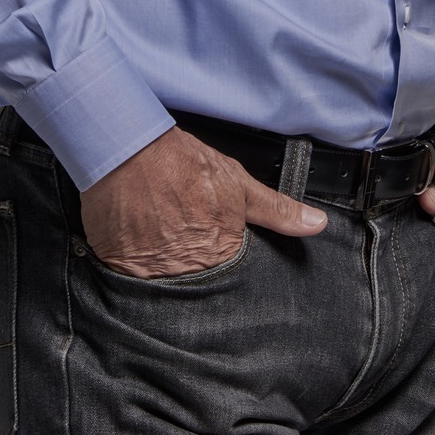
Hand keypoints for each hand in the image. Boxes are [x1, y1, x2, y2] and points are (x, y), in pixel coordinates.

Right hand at [79, 126, 326, 277]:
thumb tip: (316, 225)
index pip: (229, 280)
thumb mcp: (236, 182)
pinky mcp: (119, 267)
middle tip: (182, 243)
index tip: (212, 254)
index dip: (222, 268)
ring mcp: (150, 271)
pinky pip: (130, 282)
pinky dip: (135, 268)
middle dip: (193, 272)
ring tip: (159, 241)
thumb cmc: (181, 162)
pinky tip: (138, 244)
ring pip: (164, 288)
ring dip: (164, 271)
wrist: (126, 145)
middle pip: (197, 286)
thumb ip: (276, 209)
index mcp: (220, 251)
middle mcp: (187, 268)